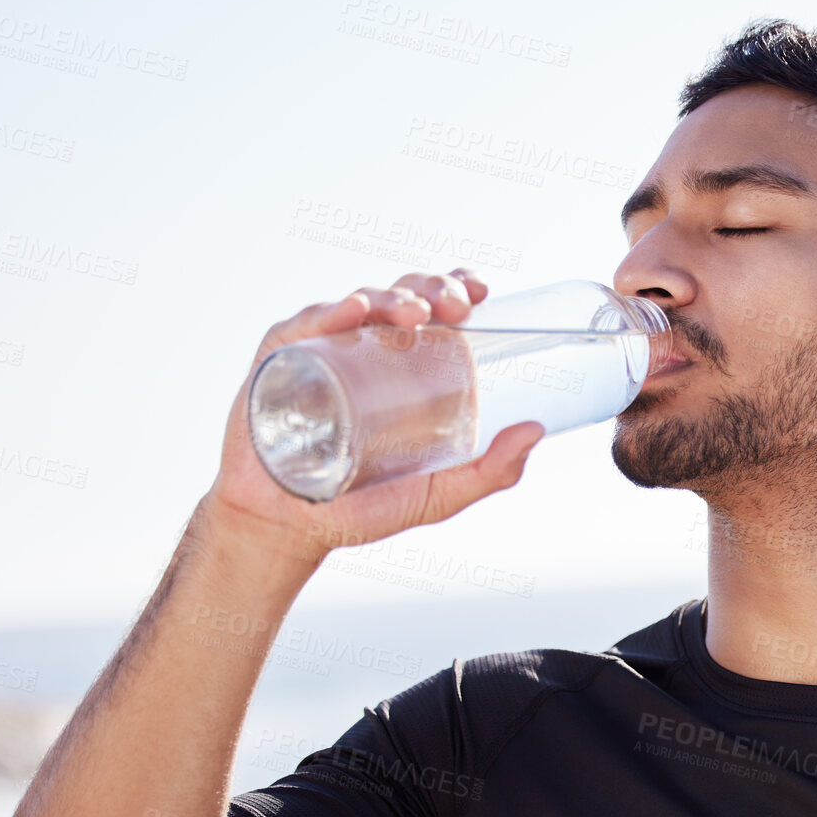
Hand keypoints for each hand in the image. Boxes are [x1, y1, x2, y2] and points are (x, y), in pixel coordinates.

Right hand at [202, 268, 544, 565]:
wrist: (288, 528)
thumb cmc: (363, 508)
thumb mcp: (436, 495)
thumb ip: (489, 473)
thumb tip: (537, 432)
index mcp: (407, 367)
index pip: (437, 311)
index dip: (458, 288)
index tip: (481, 292)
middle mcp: (367, 349)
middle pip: (404, 297)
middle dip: (431, 289)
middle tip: (453, 306)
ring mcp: (323, 349)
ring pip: (360, 302)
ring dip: (390, 296)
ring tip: (413, 314)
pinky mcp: (279, 359)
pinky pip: (303, 325)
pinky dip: (327, 312)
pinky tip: (351, 312)